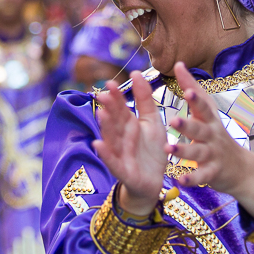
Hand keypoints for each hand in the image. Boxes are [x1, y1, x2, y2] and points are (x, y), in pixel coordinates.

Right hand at [92, 72, 167, 215]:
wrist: (155, 181)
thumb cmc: (151, 150)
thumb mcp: (152, 121)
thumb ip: (145, 98)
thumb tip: (136, 72)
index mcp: (128, 124)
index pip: (120, 108)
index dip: (116, 97)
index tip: (110, 83)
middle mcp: (121, 137)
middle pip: (114, 121)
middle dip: (109, 109)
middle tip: (103, 95)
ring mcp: (121, 153)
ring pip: (111, 138)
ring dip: (105, 127)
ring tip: (101, 114)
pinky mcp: (123, 170)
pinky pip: (113, 161)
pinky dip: (105, 154)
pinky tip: (98, 145)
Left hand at [167, 63, 253, 218]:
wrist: (241, 169)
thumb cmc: (217, 135)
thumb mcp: (208, 112)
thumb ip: (192, 89)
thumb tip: (179, 63)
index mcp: (209, 119)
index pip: (203, 106)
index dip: (195, 96)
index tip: (187, 89)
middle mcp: (212, 135)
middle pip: (200, 128)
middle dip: (187, 124)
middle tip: (172, 120)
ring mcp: (213, 154)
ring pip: (198, 152)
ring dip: (184, 151)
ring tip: (168, 149)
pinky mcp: (213, 173)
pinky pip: (201, 176)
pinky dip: (191, 179)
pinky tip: (179, 179)